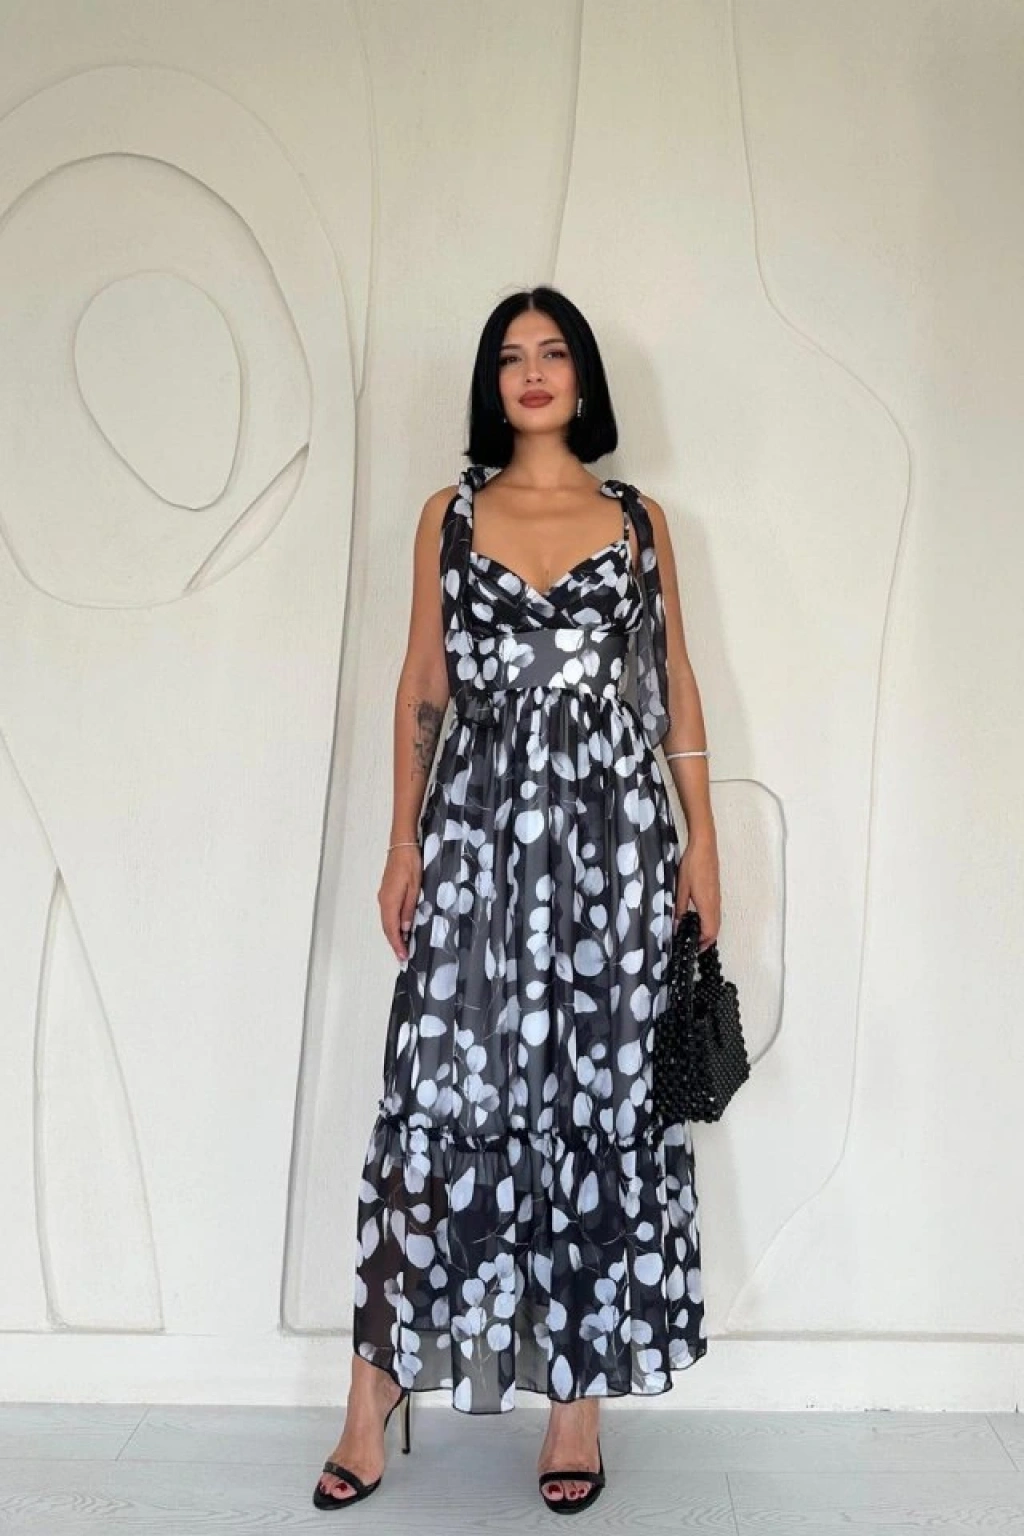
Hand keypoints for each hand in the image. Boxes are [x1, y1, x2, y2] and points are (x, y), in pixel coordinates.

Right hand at [378, 845, 421, 961]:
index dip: (397, 945)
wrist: (402, 846)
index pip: (392, 929)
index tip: (403, 957)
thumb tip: (404, 929)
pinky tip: (400, 929)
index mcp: (390, 902)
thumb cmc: (411, 864)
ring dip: (393, 935)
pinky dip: (393, 925)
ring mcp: (383, 897)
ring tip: (402, 947)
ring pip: (387, 921)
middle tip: (403, 957)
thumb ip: (409, 909)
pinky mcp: (386, 893)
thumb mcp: (415, 887)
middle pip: (387, 928)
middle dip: (394, 943)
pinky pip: (388, 914)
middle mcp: (383, 901)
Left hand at [673, 830, 720, 951]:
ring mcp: (717, 898)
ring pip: (716, 921)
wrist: (704, 846)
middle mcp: (715, 904)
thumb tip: (677, 925)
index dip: (703, 943)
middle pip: (715, 929)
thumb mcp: (681, 888)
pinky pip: (715, 913)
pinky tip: (697, 919)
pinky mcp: (716, 892)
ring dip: (708, 931)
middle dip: (706, 940)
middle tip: (693, 945)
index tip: (692, 949)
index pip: (709, 932)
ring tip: (694, 936)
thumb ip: (679, 908)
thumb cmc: (692, 865)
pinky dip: (709, 922)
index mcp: (707, 905)